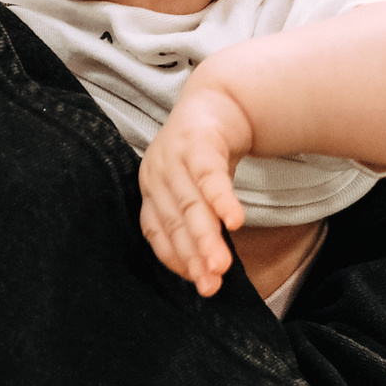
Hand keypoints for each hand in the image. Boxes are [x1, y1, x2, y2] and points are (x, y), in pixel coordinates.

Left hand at [138, 83, 253, 295]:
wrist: (220, 100)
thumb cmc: (206, 156)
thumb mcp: (195, 190)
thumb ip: (199, 223)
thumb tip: (211, 270)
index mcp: (151, 190)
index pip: (158, 232)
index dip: (176, 259)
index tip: (198, 283)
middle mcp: (156, 174)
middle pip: (175, 223)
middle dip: (193, 257)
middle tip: (210, 285)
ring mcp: (174, 157)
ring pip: (191, 205)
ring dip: (207, 237)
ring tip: (222, 266)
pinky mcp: (199, 143)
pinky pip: (210, 176)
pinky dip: (221, 200)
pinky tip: (235, 221)